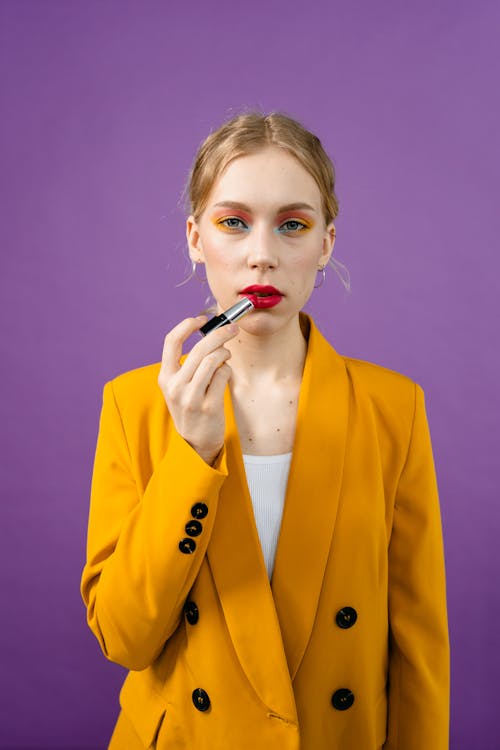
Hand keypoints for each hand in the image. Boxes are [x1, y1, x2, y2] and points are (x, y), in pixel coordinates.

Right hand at [158, 315, 238, 464]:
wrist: (194, 443)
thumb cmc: (190, 408)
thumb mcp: (178, 387)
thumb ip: (188, 364)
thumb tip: (212, 335)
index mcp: (165, 377)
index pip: (171, 341)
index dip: (187, 325)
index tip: (202, 319)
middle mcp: (175, 386)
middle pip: (199, 348)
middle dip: (219, 333)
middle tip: (232, 329)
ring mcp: (191, 397)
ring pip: (212, 360)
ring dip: (224, 353)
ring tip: (226, 356)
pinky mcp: (209, 406)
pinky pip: (223, 375)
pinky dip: (227, 370)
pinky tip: (225, 374)